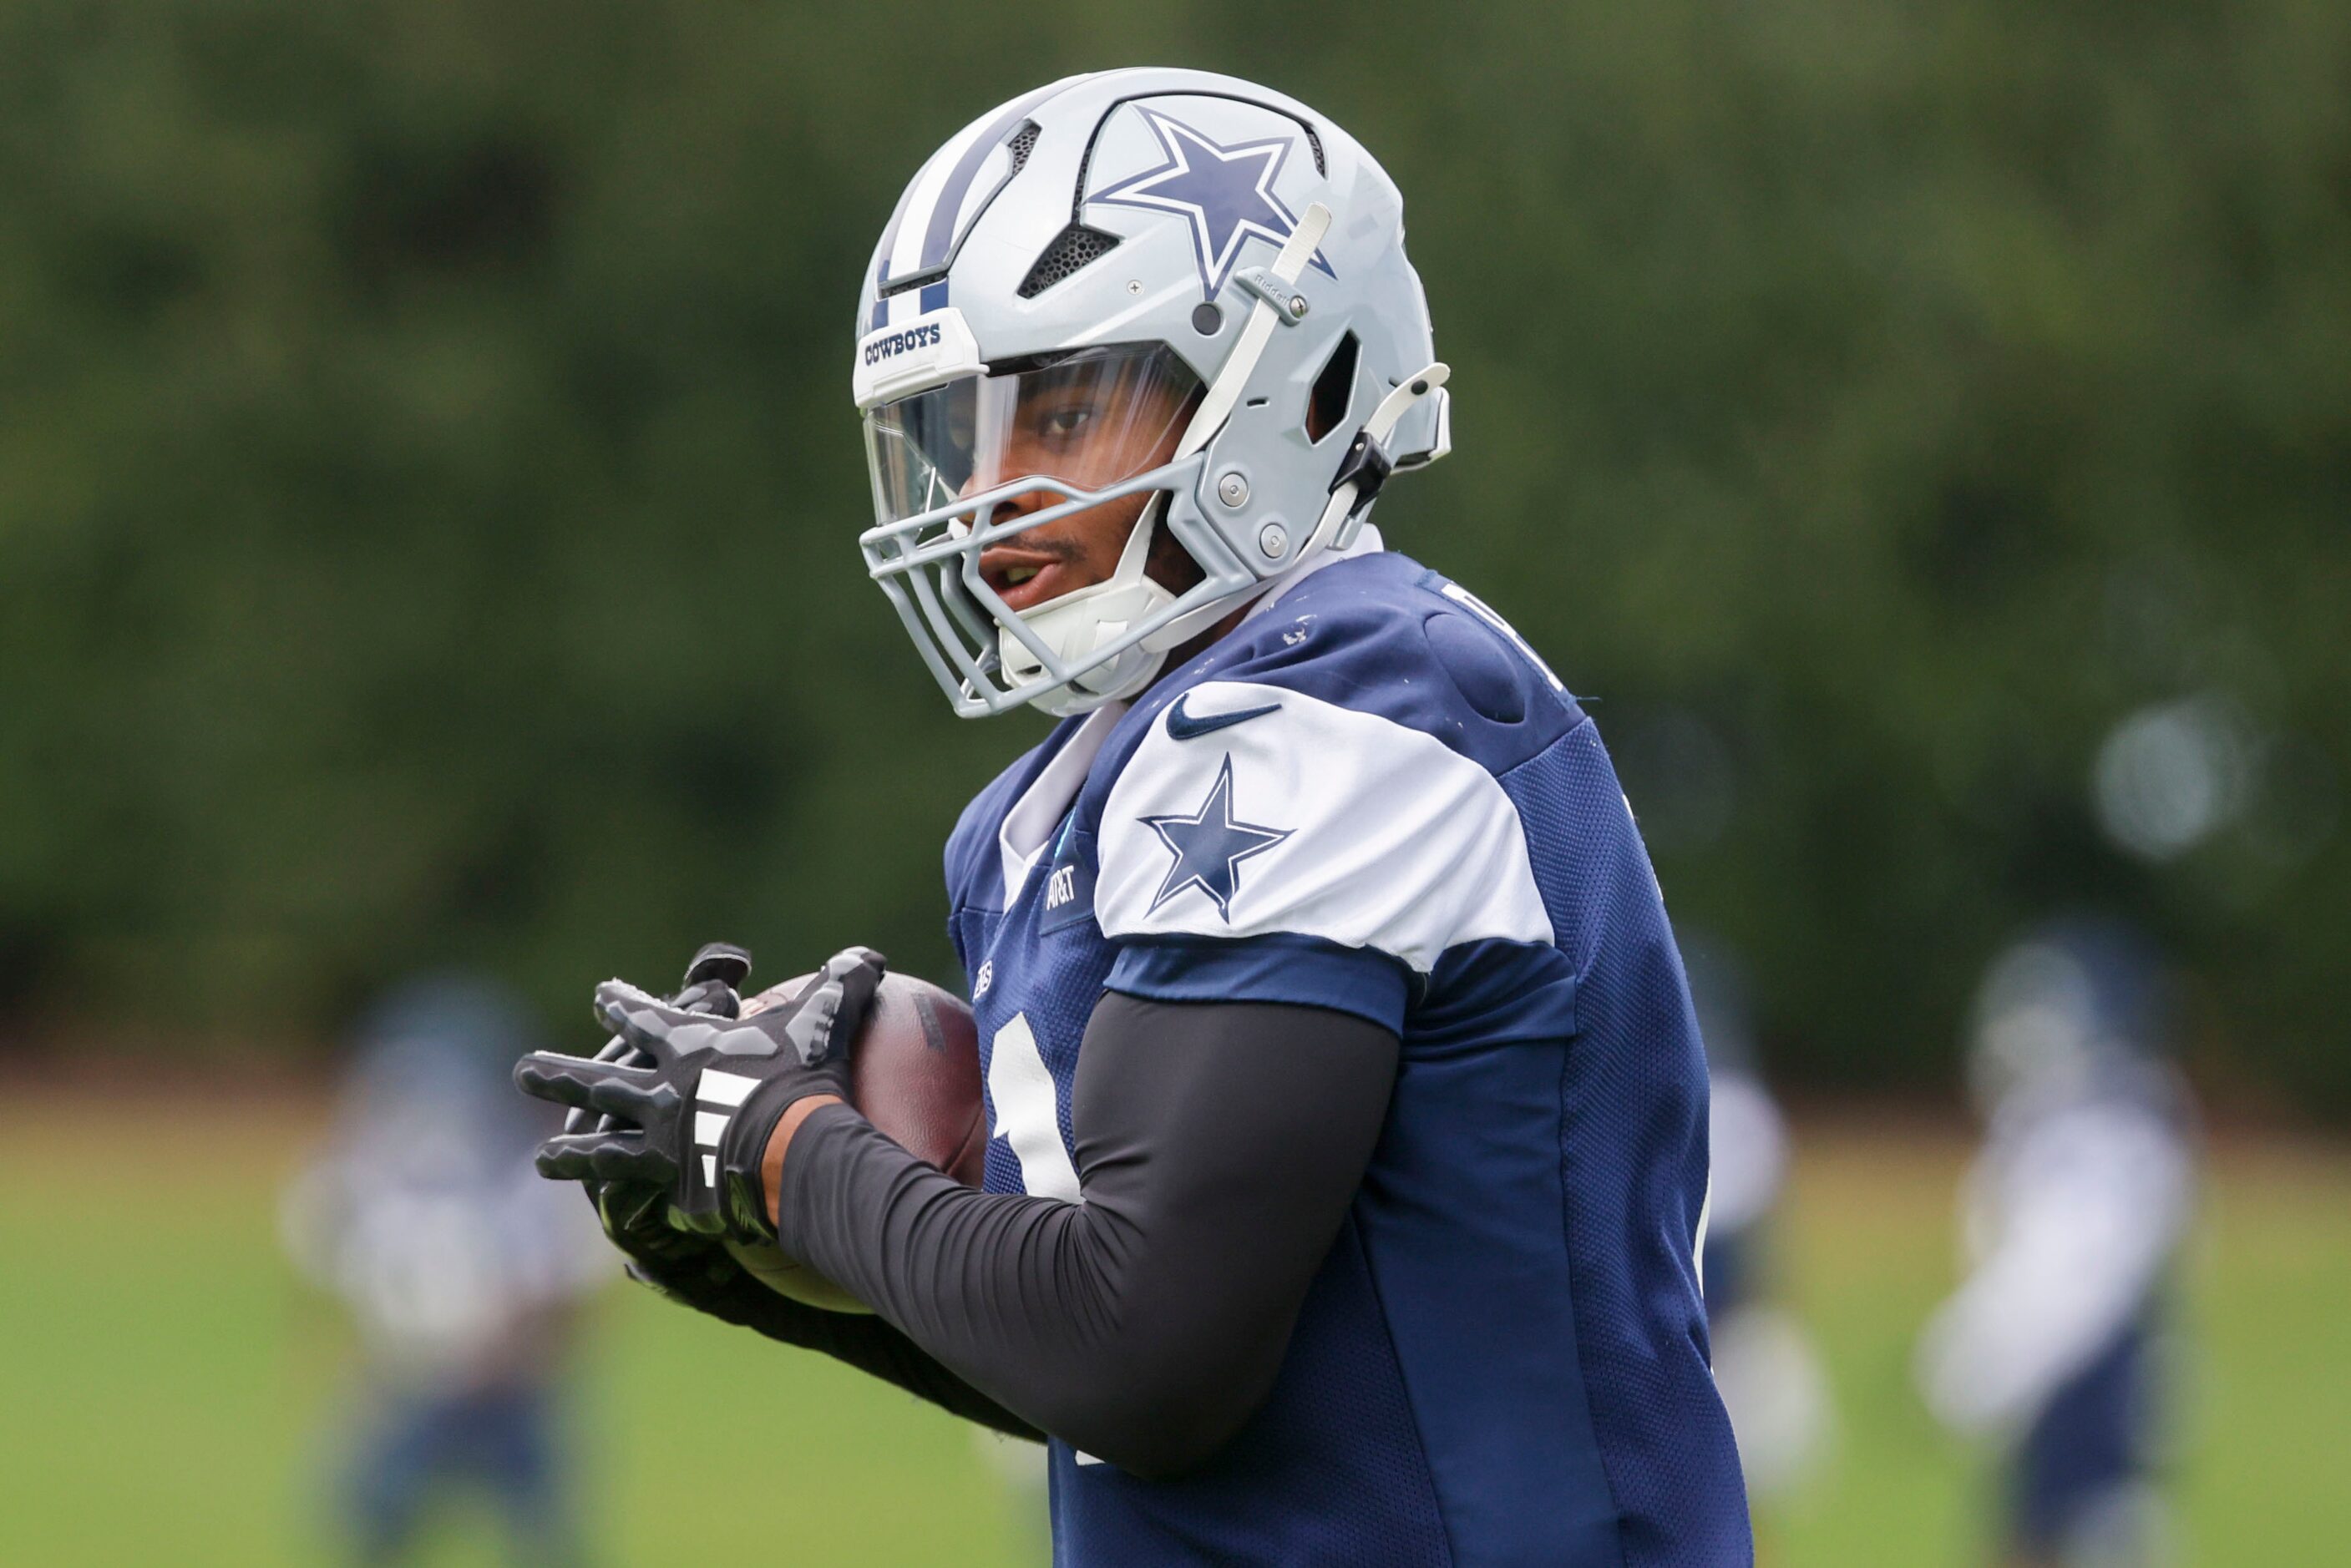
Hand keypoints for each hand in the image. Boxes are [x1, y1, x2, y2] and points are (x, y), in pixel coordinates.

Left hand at [515, 945, 885, 1243]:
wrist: (788, 1144)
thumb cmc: (805, 1074)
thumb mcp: (826, 1016)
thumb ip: (844, 983)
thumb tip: (871, 954)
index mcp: (688, 1046)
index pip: (647, 1017)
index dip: (623, 1004)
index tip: (601, 995)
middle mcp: (659, 1092)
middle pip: (601, 1080)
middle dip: (560, 1075)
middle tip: (523, 1071)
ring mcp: (657, 1142)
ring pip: (602, 1145)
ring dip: (572, 1151)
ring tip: (541, 1159)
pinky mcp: (669, 1187)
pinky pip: (637, 1196)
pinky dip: (620, 1204)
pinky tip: (602, 1216)